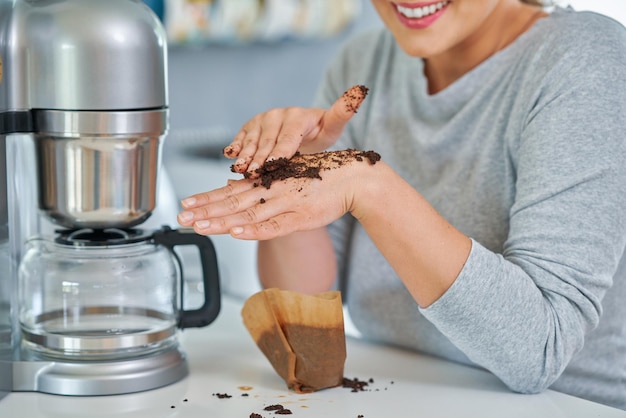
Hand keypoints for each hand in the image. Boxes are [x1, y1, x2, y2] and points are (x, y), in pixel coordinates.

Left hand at [177, 150, 378, 239]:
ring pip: (248, 213)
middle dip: (205, 210)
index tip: (186, 204)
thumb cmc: (320, 176)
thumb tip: (231, 185)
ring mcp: (286, 204)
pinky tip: (237, 232)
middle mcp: (273, 190)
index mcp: (268, 180)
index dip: (207, 198)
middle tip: (181, 216)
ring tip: (199, 226)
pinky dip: (256, 229)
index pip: (231, 191)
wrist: (353, 178)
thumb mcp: (287, 174)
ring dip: (222, 220)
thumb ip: (259, 184)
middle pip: (233, 202)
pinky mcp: (302, 217)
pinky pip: (275, 226)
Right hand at [224, 85, 367, 176]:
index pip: (289, 136)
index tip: (273, 165)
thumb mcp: (334, 126)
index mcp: (299, 115)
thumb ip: (343, 111)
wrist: (304, 133)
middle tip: (253, 173)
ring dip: (245, 155)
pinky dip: (236, 147)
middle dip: (260, 158)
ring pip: (252, 140)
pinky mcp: (250, 126)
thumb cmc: (321, 133)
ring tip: (239, 169)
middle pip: (268, 141)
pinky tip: (230, 156)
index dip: (280, 151)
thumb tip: (361, 89)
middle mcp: (278, 114)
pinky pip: (241, 138)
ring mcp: (262, 120)